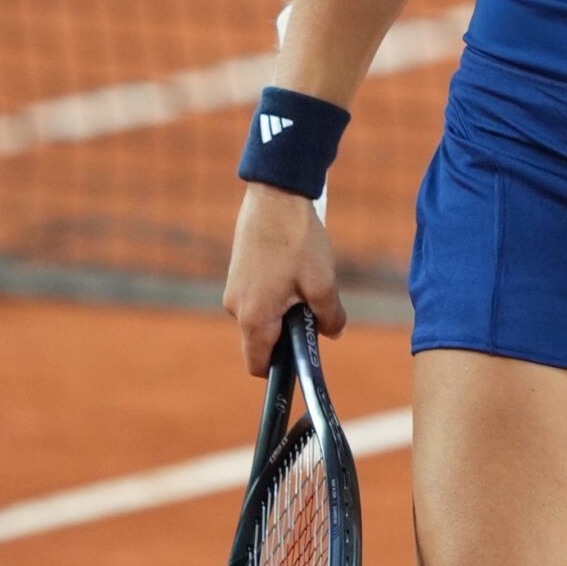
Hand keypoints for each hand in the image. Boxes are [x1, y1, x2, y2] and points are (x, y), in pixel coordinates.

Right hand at [224, 183, 346, 375]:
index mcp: (253, 318)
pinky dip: (277, 291)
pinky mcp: (238, 271)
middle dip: (287, 334)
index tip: (302, 359)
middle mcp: (235, 308)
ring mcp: (233, 288)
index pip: (258, 365)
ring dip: (284, 309)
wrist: (276, 195)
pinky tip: (294, 267)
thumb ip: (330, 316)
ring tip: (306, 280)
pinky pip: (258, 295)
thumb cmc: (297, 240)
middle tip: (314, 312)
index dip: (280, 370)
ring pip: (261, 315)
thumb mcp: (323, 282)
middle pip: (261, 340)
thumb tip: (333, 333)